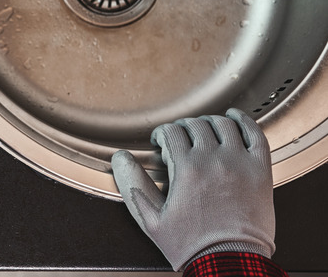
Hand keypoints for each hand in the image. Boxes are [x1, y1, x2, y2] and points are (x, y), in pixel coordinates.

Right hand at [111, 108, 274, 270]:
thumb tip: (121, 160)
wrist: (229, 262)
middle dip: (183, 127)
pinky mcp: (259, 170)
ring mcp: (239, 163)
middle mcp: (214, 160)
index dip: (162, 134)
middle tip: (180, 138)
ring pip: (223, 124)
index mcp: (187, 169)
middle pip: (196, 124)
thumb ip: (133, 184)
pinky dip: (245, 121)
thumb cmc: (193, 245)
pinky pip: (255, 134)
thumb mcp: (151, 218)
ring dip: (209, 122)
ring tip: (204, 130)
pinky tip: (236, 119)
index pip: (171, 132)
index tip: (161, 142)